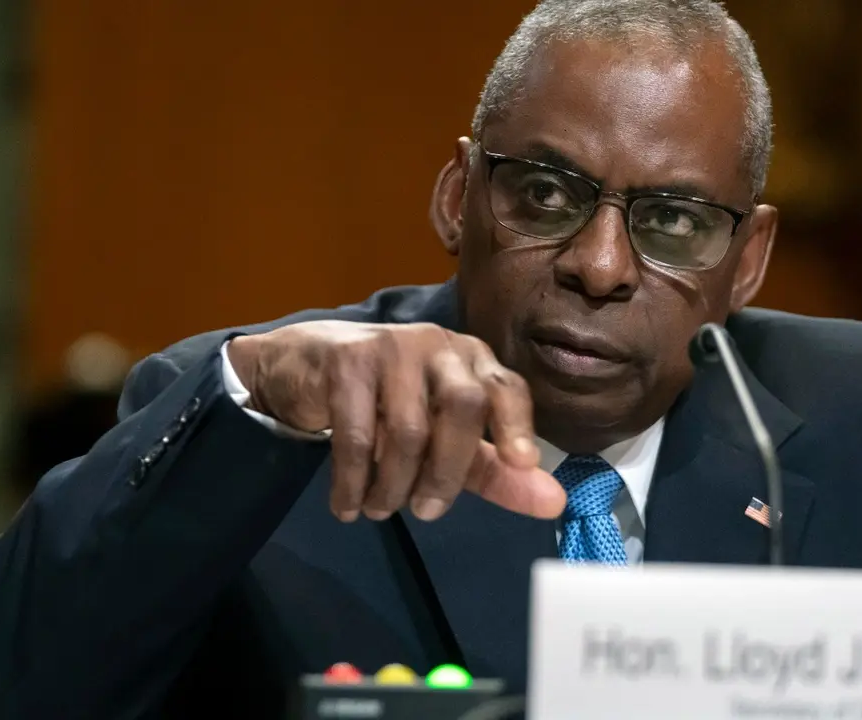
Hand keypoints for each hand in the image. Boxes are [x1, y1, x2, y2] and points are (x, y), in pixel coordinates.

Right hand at [226, 321, 564, 521]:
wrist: (306, 367)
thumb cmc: (388, 405)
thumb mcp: (447, 440)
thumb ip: (497, 471)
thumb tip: (555, 503)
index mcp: (473, 360)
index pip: (506, 387)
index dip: (516, 424)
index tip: (522, 462)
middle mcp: (440, 346)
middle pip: (463, 406)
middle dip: (448, 471)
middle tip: (426, 512)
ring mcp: (392, 346)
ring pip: (409, 429)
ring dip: (394, 485)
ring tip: (379, 509)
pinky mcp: (347, 360)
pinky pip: (357, 434)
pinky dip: (354, 480)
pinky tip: (347, 504)